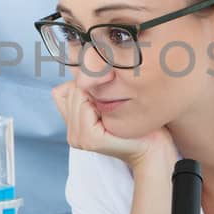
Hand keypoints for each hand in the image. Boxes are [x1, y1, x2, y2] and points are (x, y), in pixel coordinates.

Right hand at [51, 80, 176, 169]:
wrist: (153, 147)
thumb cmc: (136, 122)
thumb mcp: (107, 103)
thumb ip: (90, 90)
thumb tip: (80, 67)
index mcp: (72, 126)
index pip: (60, 92)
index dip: (83, 85)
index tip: (106, 90)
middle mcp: (72, 134)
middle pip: (70, 92)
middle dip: (91, 88)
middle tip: (115, 99)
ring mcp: (78, 139)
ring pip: (77, 97)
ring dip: (97, 93)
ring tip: (116, 105)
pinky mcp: (89, 139)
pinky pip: (85, 107)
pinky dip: (100, 102)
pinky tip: (115, 110)